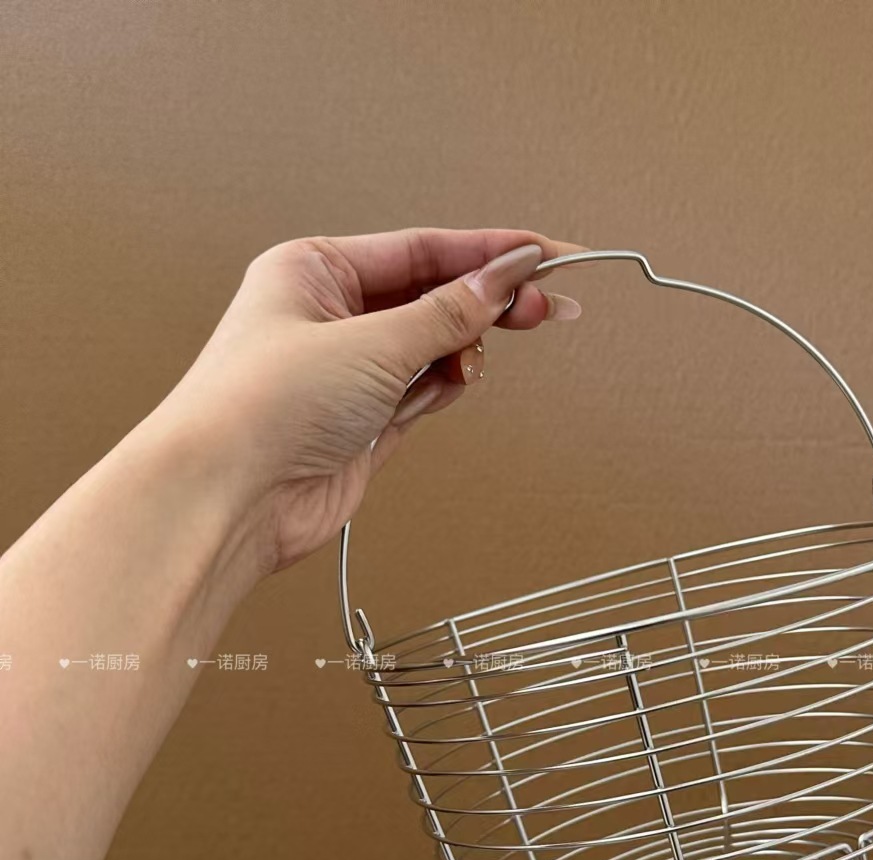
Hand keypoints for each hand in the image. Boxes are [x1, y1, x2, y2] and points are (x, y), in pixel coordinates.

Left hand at [148, 227, 584, 575]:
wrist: (228, 497)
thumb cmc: (260, 407)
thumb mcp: (370, 343)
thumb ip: (447, 312)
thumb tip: (503, 279)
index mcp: (314, 271)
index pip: (422, 250)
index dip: (490, 252)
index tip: (545, 256)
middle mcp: (330, 317)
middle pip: (433, 296)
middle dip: (488, 301)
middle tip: (545, 306)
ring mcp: (348, 372)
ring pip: (434, 346)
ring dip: (462, 351)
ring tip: (471, 361)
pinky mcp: (364, 422)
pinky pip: (424, 390)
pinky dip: (445, 386)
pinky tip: (453, 384)